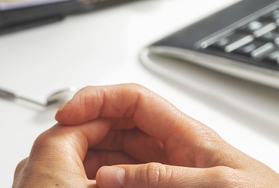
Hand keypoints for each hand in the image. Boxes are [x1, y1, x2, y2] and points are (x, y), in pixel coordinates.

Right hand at [14, 84, 278, 187]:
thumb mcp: (215, 185)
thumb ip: (162, 177)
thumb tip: (112, 175)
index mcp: (188, 135)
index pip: (133, 100)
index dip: (96, 99)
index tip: (68, 113)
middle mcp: (176, 149)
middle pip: (120, 124)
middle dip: (88, 128)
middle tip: (62, 142)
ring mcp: (173, 171)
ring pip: (120, 154)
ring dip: (94, 156)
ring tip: (72, 166)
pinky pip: (130, 178)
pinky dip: (107, 179)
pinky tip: (95, 185)